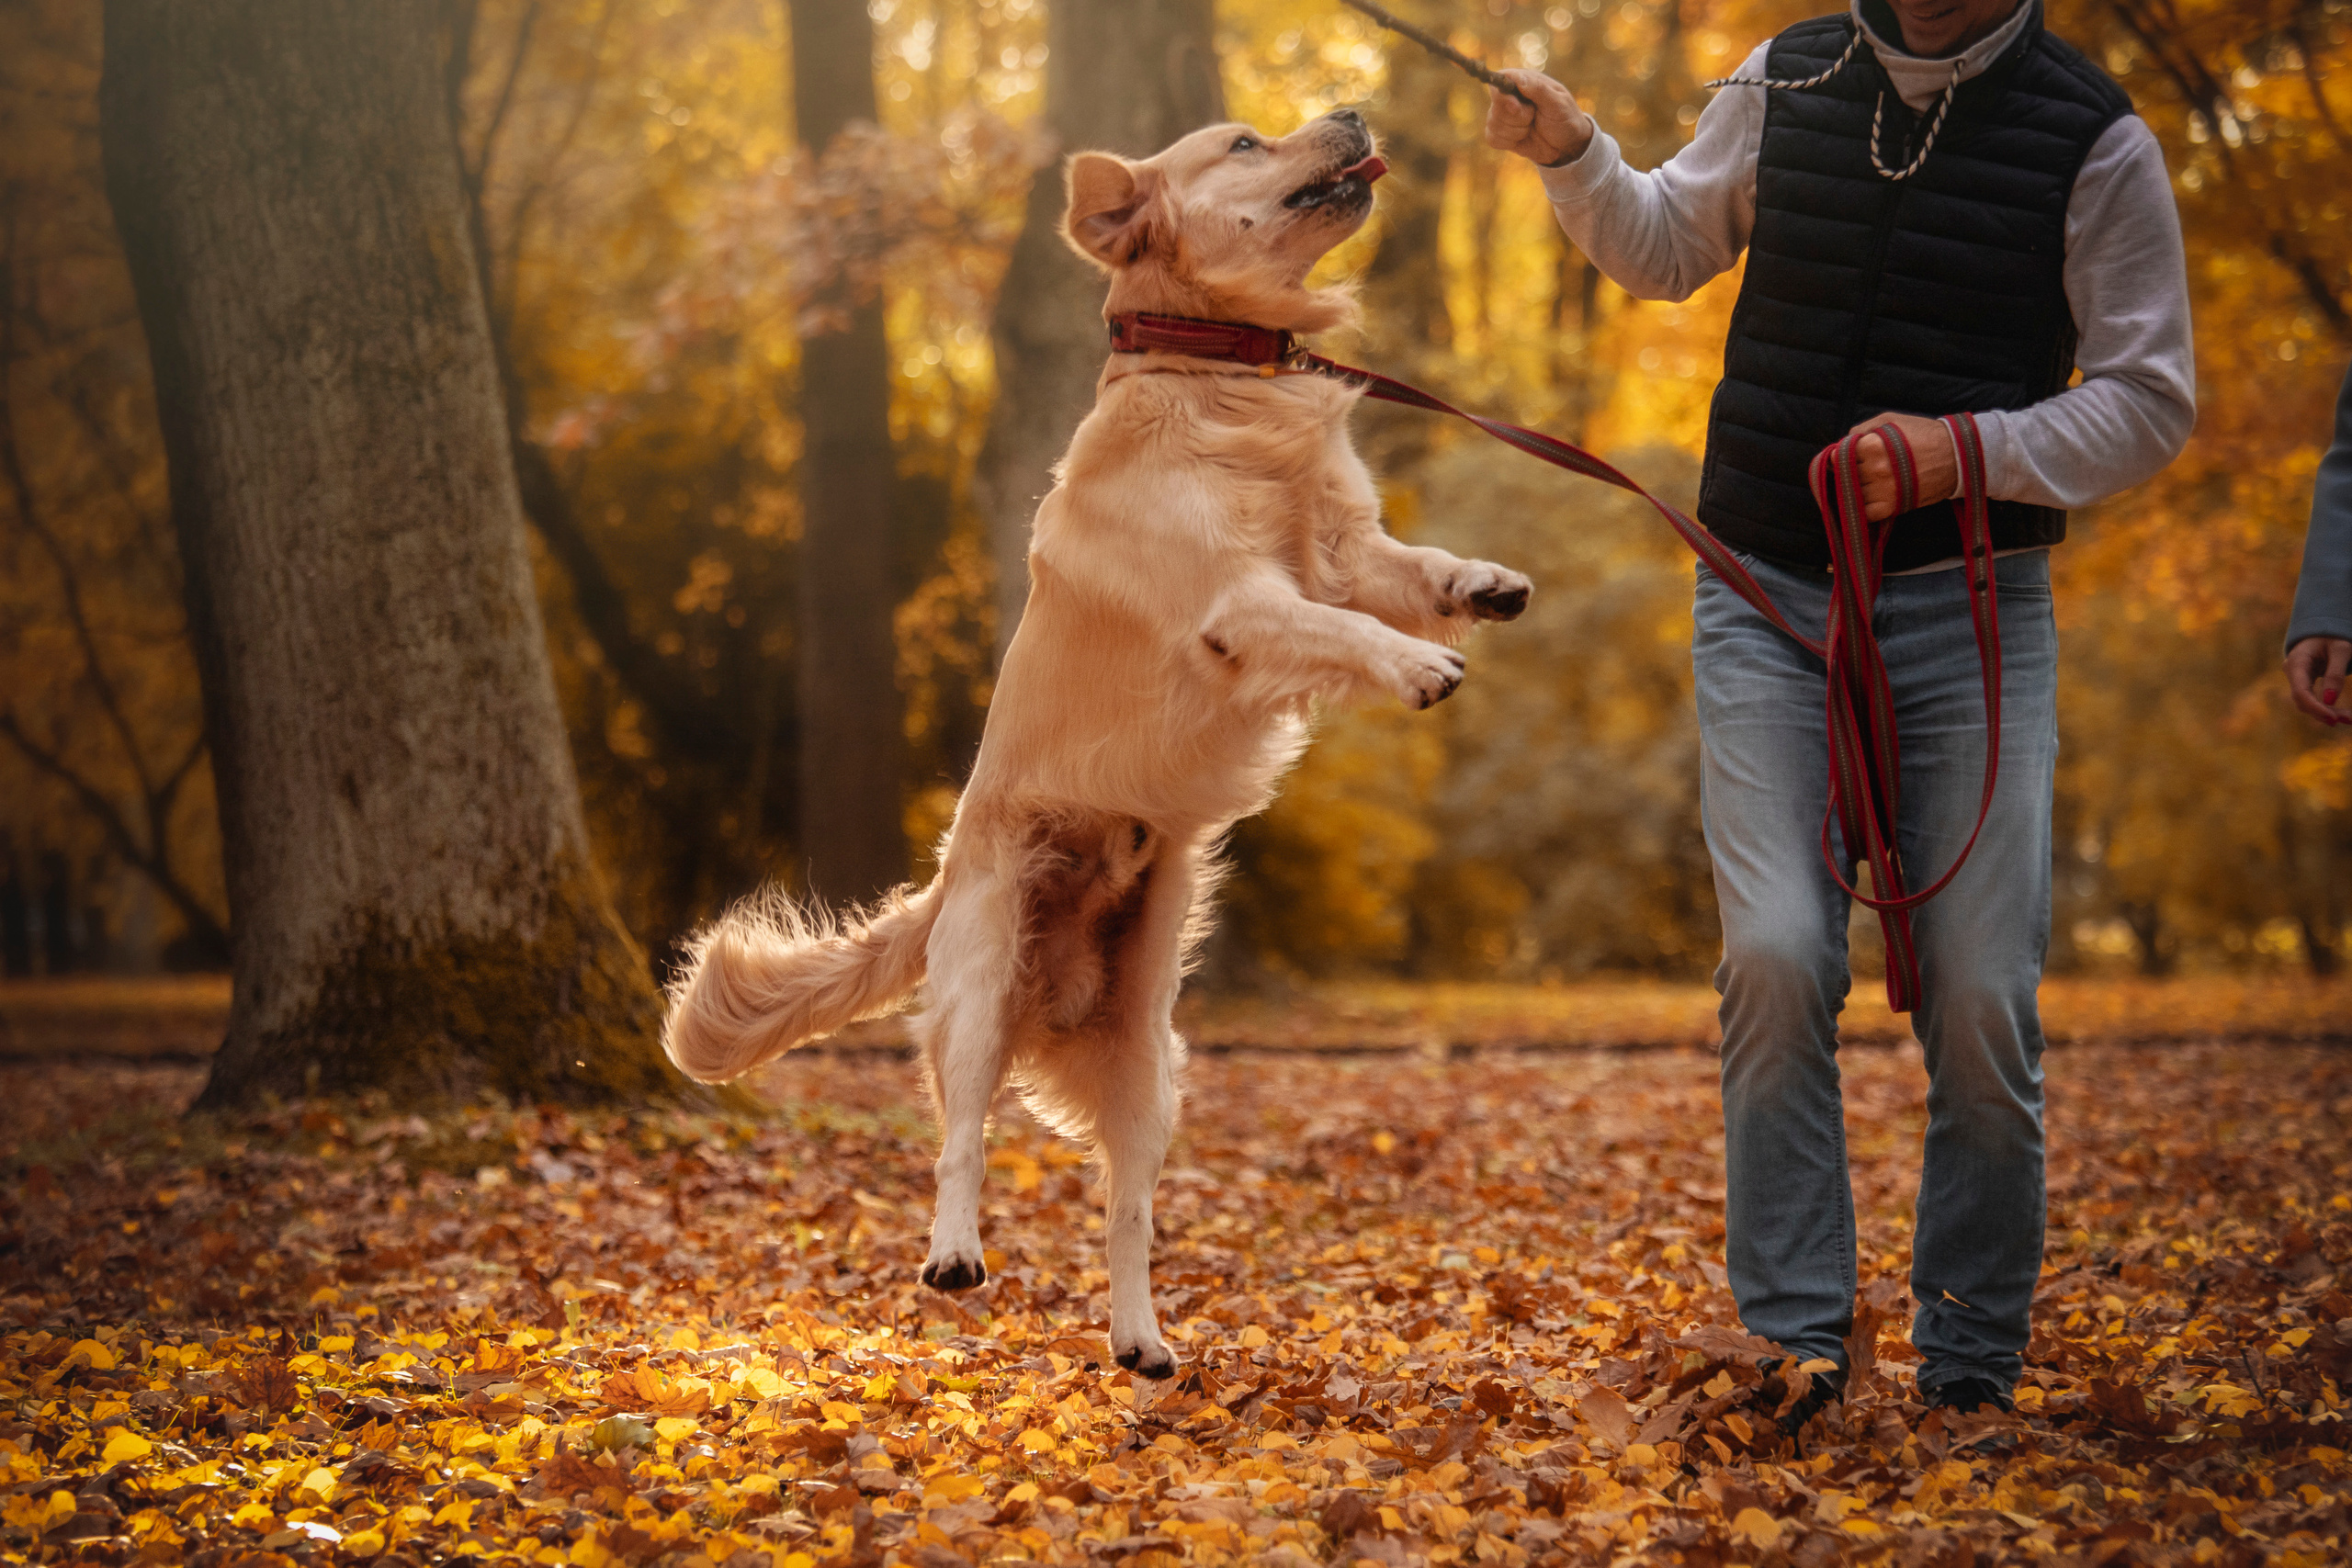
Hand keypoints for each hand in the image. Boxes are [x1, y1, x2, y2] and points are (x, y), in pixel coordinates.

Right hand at [1484, 69, 1593, 167]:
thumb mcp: (1558, 103)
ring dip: (1516, 131)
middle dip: (1517, 117)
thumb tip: (1518, 77)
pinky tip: (1522, 138)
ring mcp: (1504, 115)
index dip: (1503, 93)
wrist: (1567, 146)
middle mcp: (1511, 95)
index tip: (1515, 106)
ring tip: (1531, 128)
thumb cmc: (1565, 119)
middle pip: (1496, 105)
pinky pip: (1493, 138)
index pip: (1501, 78)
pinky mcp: (1500, 133)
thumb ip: (1538, 89)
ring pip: (1493, 123)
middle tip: (1533, 117)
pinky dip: (1509, 142)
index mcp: (1525, 81)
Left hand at [1845, 412, 1960, 521]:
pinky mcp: (1893, 506)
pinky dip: (1866, 509)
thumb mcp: (1891, 420)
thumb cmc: (1923, 434)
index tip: (1849, 458)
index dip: (1842, 458)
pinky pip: (1866, 514)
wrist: (1956, 456)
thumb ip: (1862, 429)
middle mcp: (1876, 469)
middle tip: (1864, 470)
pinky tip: (1874, 499)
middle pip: (1846, 477)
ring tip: (1873, 483)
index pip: (1838, 457)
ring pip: (1854, 495)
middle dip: (1852, 474)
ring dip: (1859, 491)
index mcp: (1872, 445)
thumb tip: (1842, 442)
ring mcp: (1883, 490)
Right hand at [2286, 636, 2351, 725]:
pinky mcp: (2304, 683)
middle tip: (2349, 720)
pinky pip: (2312, 699)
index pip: (2300, 691)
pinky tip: (2342, 714)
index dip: (2315, 707)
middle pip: (2303, 700)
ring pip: (2307, 703)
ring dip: (2327, 713)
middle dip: (2324, 712)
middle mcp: (2292, 673)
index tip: (2333, 719)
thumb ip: (2335, 674)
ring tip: (2349, 719)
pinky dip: (2327, 707)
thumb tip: (2330, 701)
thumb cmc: (2333, 636)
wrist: (2324, 629)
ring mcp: (2296, 679)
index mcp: (2297, 662)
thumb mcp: (2341, 650)